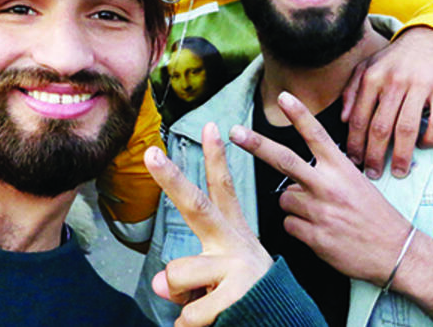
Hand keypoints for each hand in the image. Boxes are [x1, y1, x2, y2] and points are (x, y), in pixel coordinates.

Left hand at [145, 123, 271, 326]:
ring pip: (178, 272)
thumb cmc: (244, 294)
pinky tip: (211, 322)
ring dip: (181, 296)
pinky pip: (189, 313)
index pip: (222, 189)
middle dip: (171, 178)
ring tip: (202, 304)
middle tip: (150, 153)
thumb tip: (161, 284)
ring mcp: (238, 268)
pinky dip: (190, 325)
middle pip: (197, 205)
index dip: (215, 157)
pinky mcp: (238, 296)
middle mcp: (235, 243)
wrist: (283, 324)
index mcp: (232, 232)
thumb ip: (183, 275)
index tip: (210, 125)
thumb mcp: (215, 277)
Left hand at [231, 92, 412, 285]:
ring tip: (318, 214)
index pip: (317, 135)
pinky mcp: (314, 236)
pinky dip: (297, 228)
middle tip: (235, 132)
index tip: (283, 96)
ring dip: (293, 205)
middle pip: (284, 160)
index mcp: (342, 169)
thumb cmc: (376, 217)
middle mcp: (329, 186)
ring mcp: (320, 211)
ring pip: (284, 199)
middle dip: (256, 144)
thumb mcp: (358, 183)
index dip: (300, 114)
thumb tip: (298, 173)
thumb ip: (328, 174)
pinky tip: (319, 232)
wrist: (396, 253)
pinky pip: (289, 225)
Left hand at [340, 26, 432, 178]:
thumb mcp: (367, 66)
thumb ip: (351, 90)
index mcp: (372, 78)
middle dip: (374, 155)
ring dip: (401, 155)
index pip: (359, 118)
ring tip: (398, 171)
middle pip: (380, 127)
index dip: (355, 144)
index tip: (353, 162)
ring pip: (407, 128)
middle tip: (372, 174)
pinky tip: (424, 147)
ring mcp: (420, 86)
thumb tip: (343, 119)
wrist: (431, 38)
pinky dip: (430, 139)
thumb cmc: (396, 59)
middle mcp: (394, 82)